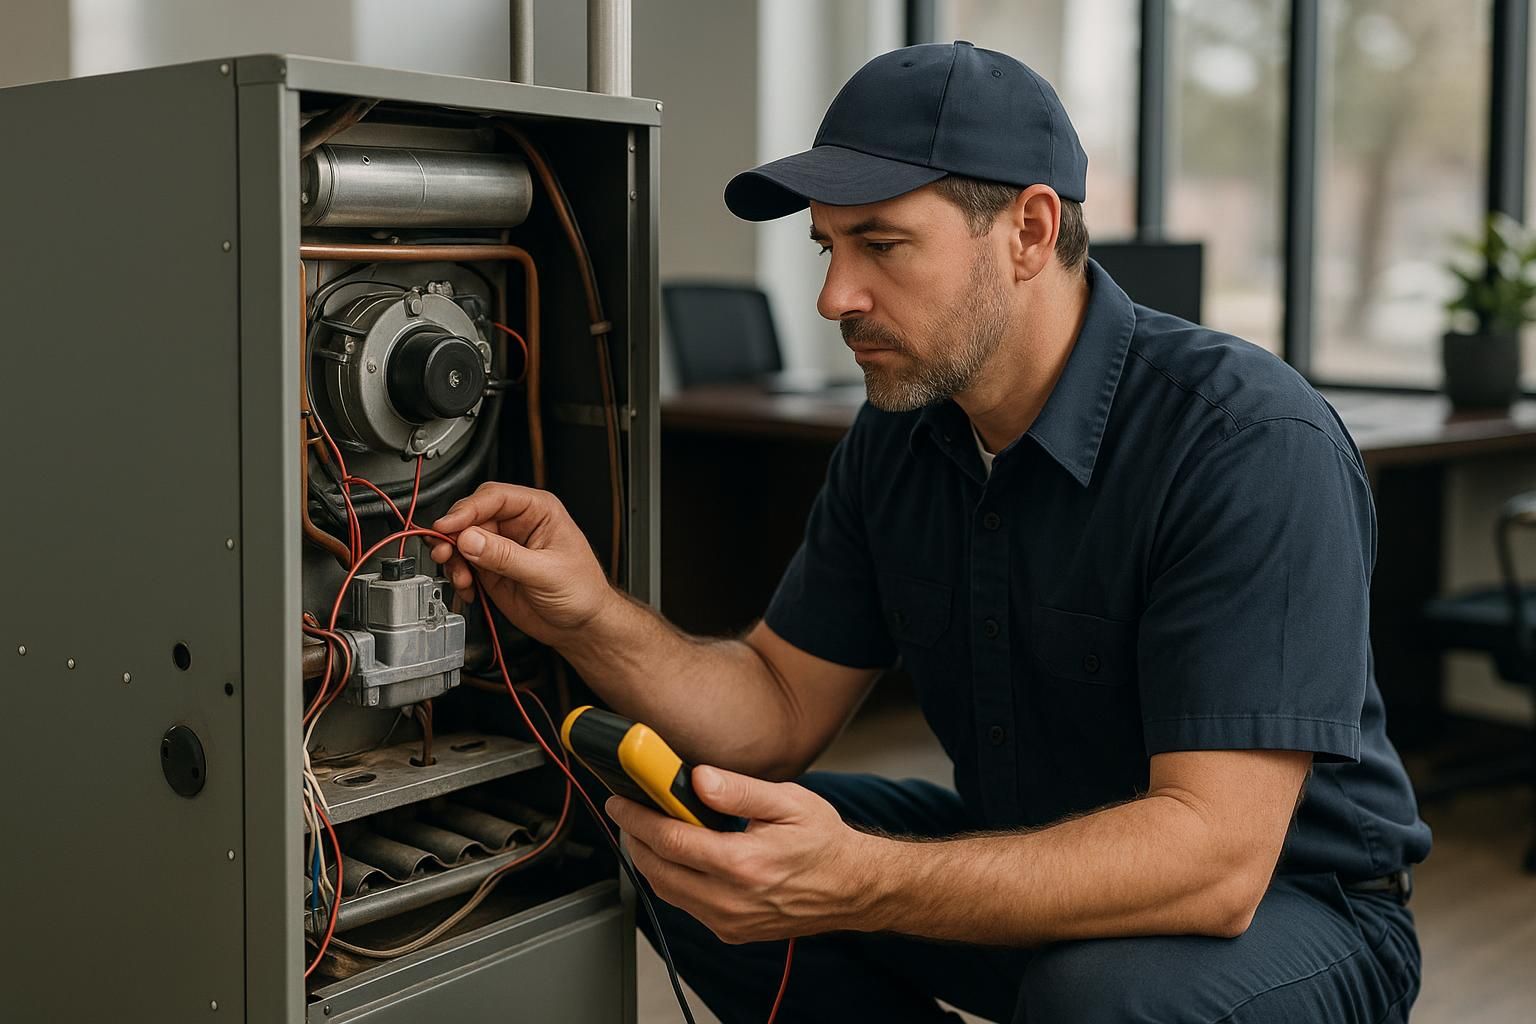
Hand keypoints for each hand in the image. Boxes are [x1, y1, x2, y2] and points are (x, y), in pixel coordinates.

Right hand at [428, 483, 615, 646]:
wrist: (582, 626)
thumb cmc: (582, 591)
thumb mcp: (545, 572)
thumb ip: (505, 556)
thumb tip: (470, 538)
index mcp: (538, 510)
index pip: (494, 498)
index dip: (467, 510)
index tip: (447, 527)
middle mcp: (517, 524)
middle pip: (471, 516)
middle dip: (454, 535)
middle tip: (445, 553)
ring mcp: (502, 546)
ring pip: (462, 540)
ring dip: (453, 558)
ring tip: (461, 578)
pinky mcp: (492, 568)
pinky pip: (463, 564)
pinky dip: (459, 576)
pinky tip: (468, 589)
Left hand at [606, 766, 886, 943]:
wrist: (853, 888)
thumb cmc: (824, 842)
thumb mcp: (789, 802)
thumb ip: (740, 790)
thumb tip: (697, 778)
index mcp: (743, 864)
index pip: (670, 840)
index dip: (636, 817)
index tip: (619, 800)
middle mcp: (731, 900)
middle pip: (658, 869)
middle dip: (634, 838)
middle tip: (628, 811)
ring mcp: (729, 921)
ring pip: (666, 891)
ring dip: (649, 860)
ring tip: (647, 829)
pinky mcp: (730, 931)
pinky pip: (685, 905)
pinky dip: (671, 878)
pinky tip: (676, 855)